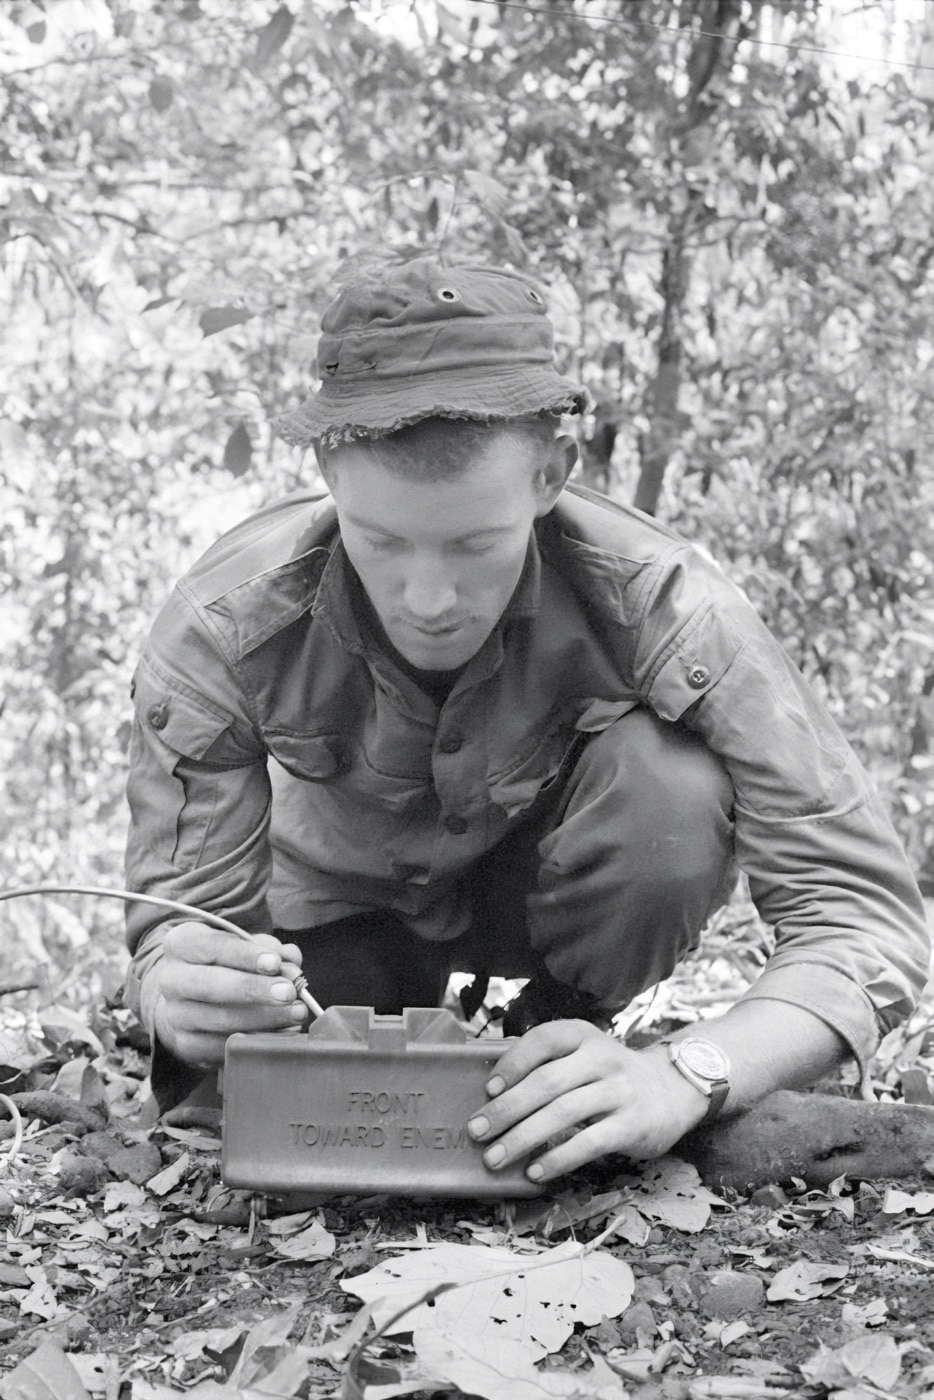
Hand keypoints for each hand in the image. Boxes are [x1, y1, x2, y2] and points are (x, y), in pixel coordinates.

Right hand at [147, 922, 307, 1066]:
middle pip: (210, 985)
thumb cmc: (224, 963)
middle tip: (288, 992)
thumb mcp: (243, 946)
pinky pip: (222, 1047)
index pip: (211, 946)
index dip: (244, 955)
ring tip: (295, 1013)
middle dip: (253, 989)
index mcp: (180, 943)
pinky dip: (256, 1041)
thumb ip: (269, 949)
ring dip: (263, 1018)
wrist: (189, 997)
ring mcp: (175, 1015)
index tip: (275, 963)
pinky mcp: (186, 1045)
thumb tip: (290, 960)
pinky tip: (282, 1034)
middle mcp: (171, 979)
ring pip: (219, 1019)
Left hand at [467, 1021, 708, 1182]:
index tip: (488, 1089)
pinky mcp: (632, 1125)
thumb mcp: (583, 1055)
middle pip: (547, 1082)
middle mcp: (602, 1058)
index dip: (512, 1063)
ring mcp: (619, 1091)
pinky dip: (558, 1158)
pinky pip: (589, 1142)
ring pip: (564, 1113)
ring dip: (523, 1137)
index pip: (543, 1040)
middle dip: (506, 1109)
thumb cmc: (609, 1076)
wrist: (671, 1092)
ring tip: (495, 1157)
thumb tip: (491, 1090)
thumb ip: (547, 1064)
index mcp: (583, 1036)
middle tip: (477, 1131)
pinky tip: (535, 1171)